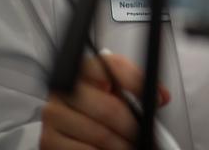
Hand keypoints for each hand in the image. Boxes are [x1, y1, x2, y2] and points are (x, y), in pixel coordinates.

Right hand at [40, 52, 170, 149]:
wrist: (69, 124)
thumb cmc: (98, 104)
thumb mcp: (117, 88)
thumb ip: (137, 85)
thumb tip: (161, 96)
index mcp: (83, 68)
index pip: (114, 67)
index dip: (138, 85)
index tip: (157, 100)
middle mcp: (64, 88)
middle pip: (110, 108)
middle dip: (133, 126)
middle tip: (146, 135)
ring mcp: (54, 115)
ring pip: (100, 134)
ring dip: (122, 145)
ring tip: (131, 146)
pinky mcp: (48, 140)